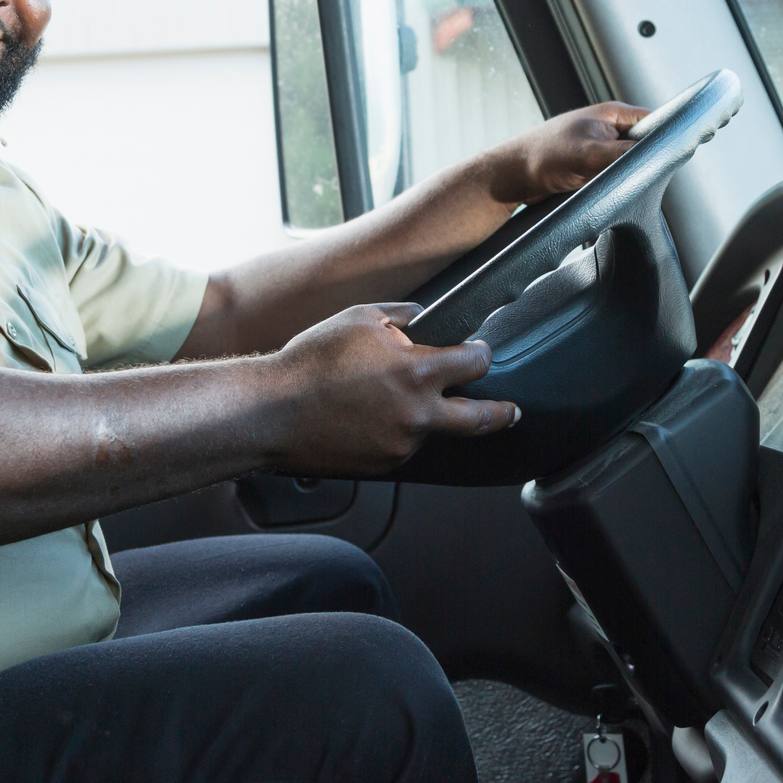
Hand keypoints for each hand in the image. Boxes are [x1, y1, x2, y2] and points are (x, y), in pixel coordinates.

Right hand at [259, 303, 516, 474]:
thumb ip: (401, 317)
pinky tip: (370, 418)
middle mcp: (418, 414)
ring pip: (432, 431)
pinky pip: (403, 446)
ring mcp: (402, 445)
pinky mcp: (384, 465)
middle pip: (481, 419)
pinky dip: (397, 433)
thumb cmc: (311, 361)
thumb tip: (422, 317)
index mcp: (418, 372)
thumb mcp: (359, 318)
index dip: (481, 355)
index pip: (474, 364)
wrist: (271, 411)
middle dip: (502, 414)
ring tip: (389, 400)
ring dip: (426, 417)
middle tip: (511, 412)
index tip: (481, 354)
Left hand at [483, 101, 649, 204]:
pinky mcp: (591, 164)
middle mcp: (607, 127)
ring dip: (625, 173)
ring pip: (627, 161)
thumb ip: (624, 154)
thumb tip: (653, 157)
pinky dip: (611, 181)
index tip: (668, 153)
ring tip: (612, 179)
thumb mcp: (590, 154)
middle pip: (643, 143)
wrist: (513, 176)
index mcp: (611, 114)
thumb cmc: (543, 156)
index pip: (653, 120)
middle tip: (636, 173)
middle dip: (642, 159)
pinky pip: (611, 172)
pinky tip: (604, 187)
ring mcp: (599, 146)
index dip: (664, 136)